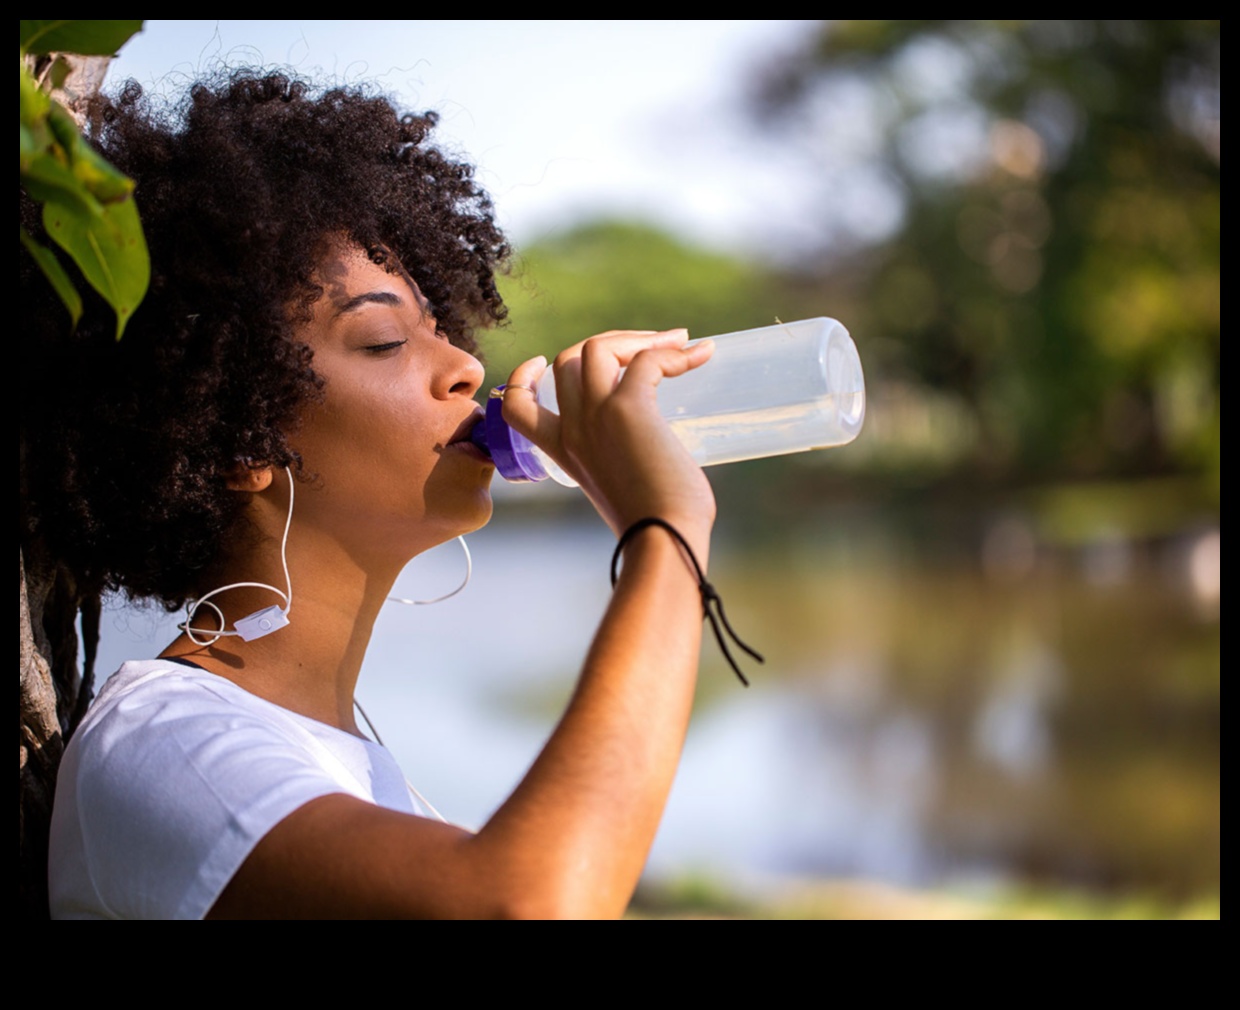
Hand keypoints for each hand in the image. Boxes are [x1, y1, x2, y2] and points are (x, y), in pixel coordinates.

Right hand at [502, 330, 716, 547]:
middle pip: (566, 359)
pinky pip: (646, 360)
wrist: (663, 541)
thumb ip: (623, 461)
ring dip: (638, 339)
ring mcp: (596, 416)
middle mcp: (572, 429)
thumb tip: (661, 448)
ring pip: (596, 347)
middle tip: (652, 348)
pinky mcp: (628, 409)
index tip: (543, 360)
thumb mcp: (622, 487)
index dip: (524, 375)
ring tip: (678, 343)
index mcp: (563, 452)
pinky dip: (675, 352)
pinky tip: (701, 353)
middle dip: (607, 343)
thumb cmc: (658, 527)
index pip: (516, 404)